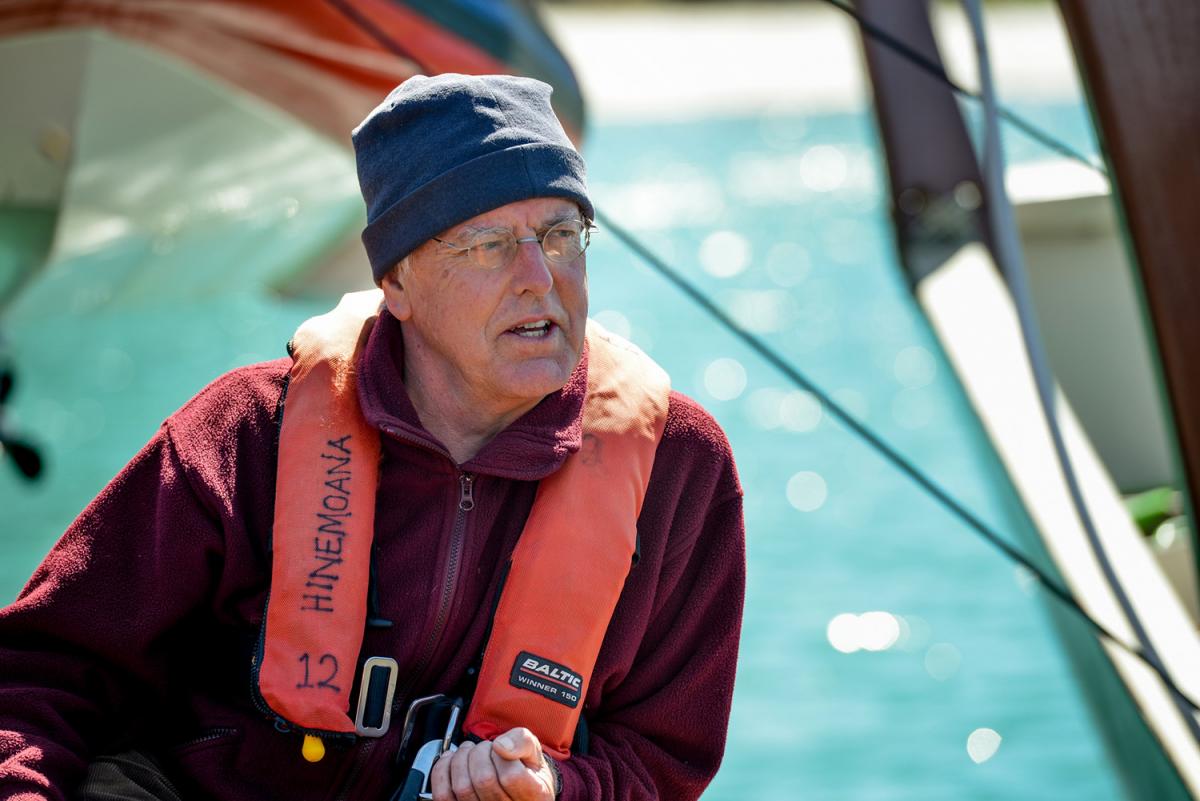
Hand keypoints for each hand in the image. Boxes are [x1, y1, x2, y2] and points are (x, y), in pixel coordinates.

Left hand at [430, 727, 556, 800]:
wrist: (517, 789)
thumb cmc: (525, 771)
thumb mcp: (534, 752)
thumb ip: (522, 741)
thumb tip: (501, 746)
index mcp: (533, 796)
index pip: (511, 776)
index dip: (503, 755)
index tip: (503, 749)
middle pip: (484, 780)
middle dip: (481, 752)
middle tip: (486, 748)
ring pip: (463, 787)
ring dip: (462, 759)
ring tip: (471, 753)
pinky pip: (443, 795)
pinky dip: (443, 770)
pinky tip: (452, 761)